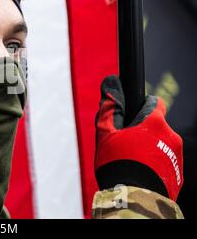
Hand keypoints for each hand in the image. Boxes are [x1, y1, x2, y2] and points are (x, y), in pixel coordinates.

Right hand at [94, 76, 183, 200]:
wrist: (134, 199)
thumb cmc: (118, 164)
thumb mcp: (106, 133)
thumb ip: (109, 107)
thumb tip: (111, 84)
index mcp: (155, 123)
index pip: (155, 103)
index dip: (141, 108)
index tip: (131, 117)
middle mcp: (171, 136)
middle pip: (155, 127)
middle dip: (142, 132)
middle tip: (124, 145)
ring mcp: (177, 156)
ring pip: (160, 145)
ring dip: (148, 149)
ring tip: (130, 163)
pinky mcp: (178, 175)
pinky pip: (164, 163)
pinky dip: (153, 165)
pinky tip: (139, 173)